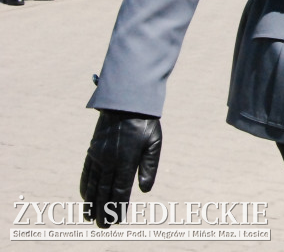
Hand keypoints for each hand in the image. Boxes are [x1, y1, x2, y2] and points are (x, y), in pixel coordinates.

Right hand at [81, 110, 161, 227]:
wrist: (125, 103)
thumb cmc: (144, 123)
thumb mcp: (154, 143)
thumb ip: (149, 167)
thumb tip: (144, 190)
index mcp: (125, 162)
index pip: (120, 191)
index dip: (118, 207)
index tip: (117, 220)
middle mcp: (109, 162)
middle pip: (104, 192)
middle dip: (103, 211)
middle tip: (102, 226)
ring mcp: (98, 157)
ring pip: (92, 185)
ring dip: (91, 202)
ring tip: (89, 217)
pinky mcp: (92, 151)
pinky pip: (86, 172)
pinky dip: (84, 186)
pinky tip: (84, 196)